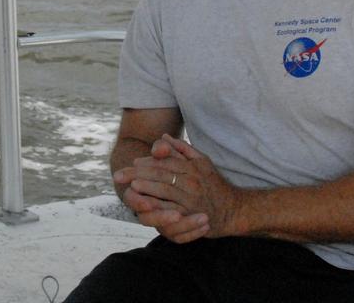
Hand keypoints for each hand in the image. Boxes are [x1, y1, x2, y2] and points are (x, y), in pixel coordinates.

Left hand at [117, 134, 242, 241]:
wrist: (234, 209)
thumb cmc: (215, 184)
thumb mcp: (202, 161)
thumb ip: (182, 149)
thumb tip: (163, 137)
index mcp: (191, 167)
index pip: (164, 162)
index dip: (147, 162)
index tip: (132, 163)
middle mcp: (191, 181)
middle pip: (160, 175)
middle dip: (138, 174)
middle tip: (120, 176)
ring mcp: (191, 199)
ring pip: (165, 191)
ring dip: (146, 189)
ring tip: (131, 187)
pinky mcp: (191, 215)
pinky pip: (172, 211)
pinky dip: (157, 208)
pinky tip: (144, 207)